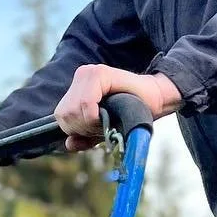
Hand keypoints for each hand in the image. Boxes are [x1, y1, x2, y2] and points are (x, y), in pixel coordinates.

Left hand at [53, 66, 181, 150]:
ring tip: (107, 119)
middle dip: (83, 128)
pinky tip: (107, 114)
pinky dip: (94, 115)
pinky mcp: (99, 73)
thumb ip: (83, 137)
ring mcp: (88, 73)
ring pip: (72, 110)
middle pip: (64, 114)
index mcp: (77, 88)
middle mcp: (80, 77)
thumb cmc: (129, 113)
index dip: (77, 130)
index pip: (62, 117)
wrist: (154, 100)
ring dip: (90, 123)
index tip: (97, 129)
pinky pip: (85, 102)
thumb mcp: (101, 129)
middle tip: (104, 125)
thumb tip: (69, 144)